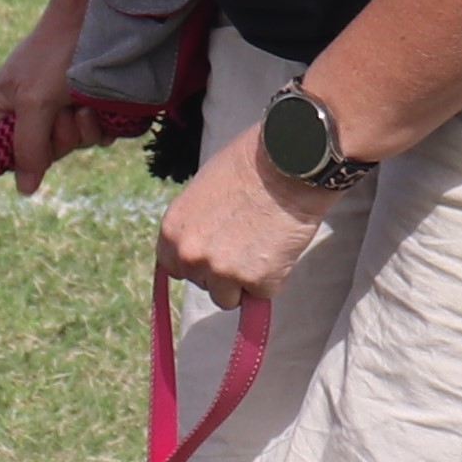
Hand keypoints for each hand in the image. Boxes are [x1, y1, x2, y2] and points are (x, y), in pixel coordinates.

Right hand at [0, 11, 109, 195]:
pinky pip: (99, 135)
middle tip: (67, 109)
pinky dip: (103, 125)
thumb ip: (27, 147)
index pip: (12, 155)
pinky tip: (102, 106)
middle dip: (63, 136)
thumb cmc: (55, 54)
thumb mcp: (33, 102)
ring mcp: (61, 108)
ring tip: (86, 103)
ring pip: (76, 145)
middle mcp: (29, 111)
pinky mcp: (90, 104)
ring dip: (86, 129)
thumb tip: (24, 190)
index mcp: (1, 108)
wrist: (94, 16)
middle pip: (48, 153)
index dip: (33, 152)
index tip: (44, 131)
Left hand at [156, 125, 327, 308]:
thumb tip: (204, 241)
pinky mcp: (258, 282)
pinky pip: (263, 293)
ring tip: (264, 245)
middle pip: (203, 283)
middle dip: (223, 270)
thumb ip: (196, 223)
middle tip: (247, 240)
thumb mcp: (203, 190)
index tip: (215, 252)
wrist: (288, 163)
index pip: (175, 267)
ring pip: (230, 297)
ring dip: (246, 279)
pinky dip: (274, 277)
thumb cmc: (249, 164)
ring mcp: (223, 272)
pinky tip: (280, 247)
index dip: (198, 261)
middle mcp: (191, 256)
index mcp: (173, 232)